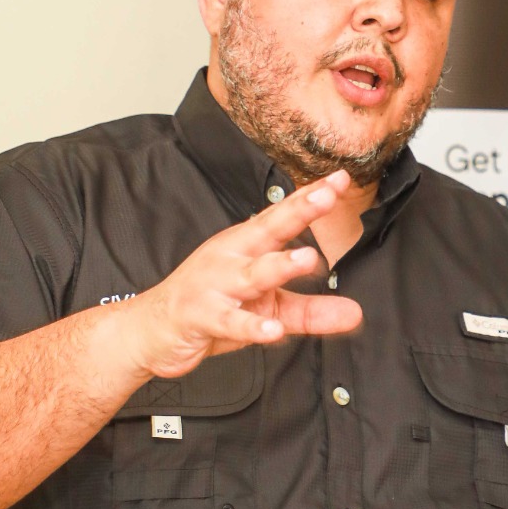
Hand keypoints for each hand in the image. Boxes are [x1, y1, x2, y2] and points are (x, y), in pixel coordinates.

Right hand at [125, 171, 362, 377]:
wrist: (152, 329)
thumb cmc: (211, 307)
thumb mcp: (268, 309)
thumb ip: (311, 311)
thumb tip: (355, 314)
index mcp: (248, 246)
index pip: (283, 215)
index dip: (311, 197)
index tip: (340, 179)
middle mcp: (232, 257)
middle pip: (269, 229)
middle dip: (298, 211)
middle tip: (326, 196)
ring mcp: (215, 284)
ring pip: (251, 274)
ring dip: (279, 266)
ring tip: (308, 260)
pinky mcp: (202, 315)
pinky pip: (230, 320)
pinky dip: (251, 324)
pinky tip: (272, 330)